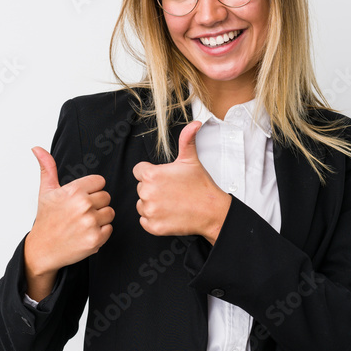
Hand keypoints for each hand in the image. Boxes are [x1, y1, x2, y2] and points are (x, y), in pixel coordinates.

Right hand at [25, 147, 114, 277]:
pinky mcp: (96, 239)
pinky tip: (85, 233)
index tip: (80, 198)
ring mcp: (90, 223)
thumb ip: (47, 168)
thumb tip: (37, 148)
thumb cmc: (46, 219)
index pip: (100, 182)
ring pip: (110, 213)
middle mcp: (83, 206)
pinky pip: (109, 229)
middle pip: (106, 197)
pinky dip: (100, 232)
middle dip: (95, 204)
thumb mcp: (46, 191)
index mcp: (74, 191)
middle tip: (79, 213)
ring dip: (100, 218)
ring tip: (82, 223)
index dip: (91, 190)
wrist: (43, 249)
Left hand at [132, 121, 230, 243]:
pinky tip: (169, 214)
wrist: (212, 211)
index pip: (138, 171)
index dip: (150, 173)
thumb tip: (195, 123)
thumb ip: (187, 139)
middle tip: (172, 191)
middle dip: (153, 189)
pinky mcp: (153, 227)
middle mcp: (147, 193)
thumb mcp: (191, 160)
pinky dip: (154, 219)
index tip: (164, 178)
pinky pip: (145, 221)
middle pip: (141, 188)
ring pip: (142, 205)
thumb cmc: (201, 186)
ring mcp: (150, 211)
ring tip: (171, 202)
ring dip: (152, 204)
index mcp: (152, 175)